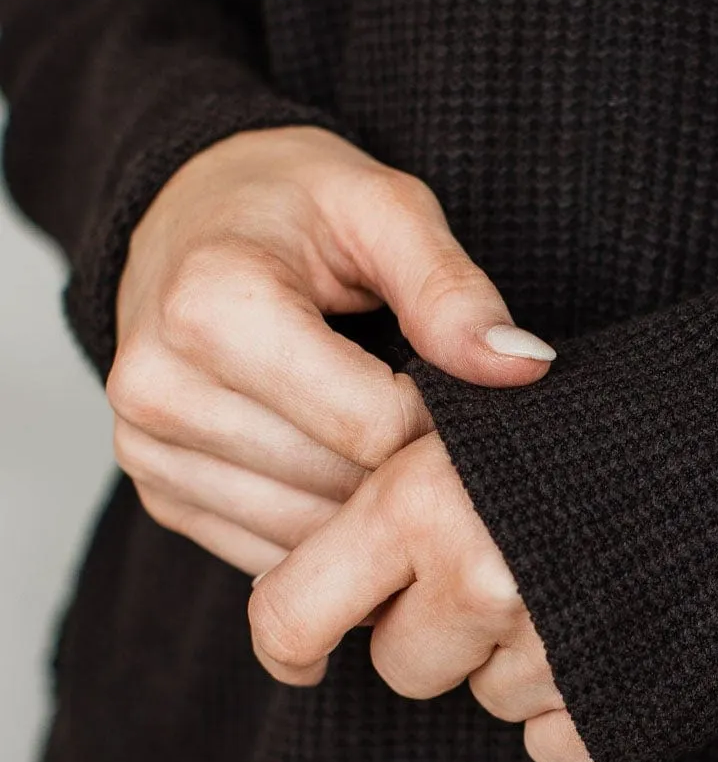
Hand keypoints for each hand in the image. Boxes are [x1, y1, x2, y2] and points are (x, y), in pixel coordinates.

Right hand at [108, 125, 555, 575]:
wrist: (189, 219)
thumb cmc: (294, 205)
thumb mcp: (383, 208)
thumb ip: (451, 289)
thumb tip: (524, 367)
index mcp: (211, 307)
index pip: (371, 425)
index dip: (441, 418)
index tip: (464, 388)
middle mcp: (159, 389)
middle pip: (338, 488)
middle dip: (407, 469)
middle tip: (449, 429)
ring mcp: (148, 452)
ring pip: (308, 538)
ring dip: (372, 512)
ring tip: (404, 452)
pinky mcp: (159, 495)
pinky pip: (272, 555)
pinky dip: (329, 533)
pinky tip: (355, 480)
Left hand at [247, 428, 599, 761]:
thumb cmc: (593, 416)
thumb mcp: (472, 410)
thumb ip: (391, 471)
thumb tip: (291, 565)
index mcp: (423, 499)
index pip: (291, 616)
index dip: (288, 644)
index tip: (300, 652)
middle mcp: (482, 577)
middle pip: (400, 666)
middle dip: (433, 629)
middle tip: (495, 560)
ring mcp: (554, 645)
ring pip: (488, 698)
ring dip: (515, 656)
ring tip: (575, 576)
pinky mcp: (618, 702)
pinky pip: (553, 744)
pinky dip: (577, 702)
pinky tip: (610, 635)